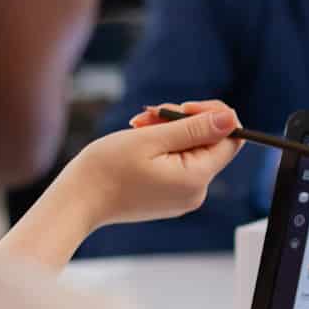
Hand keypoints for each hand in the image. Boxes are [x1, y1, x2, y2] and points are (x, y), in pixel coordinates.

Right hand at [65, 100, 243, 230]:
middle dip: (182, 121)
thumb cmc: (106, 170)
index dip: (213, 116)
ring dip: (167, 130)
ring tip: (137, 127)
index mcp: (196, 178)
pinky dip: (161, 147)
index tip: (183, 107)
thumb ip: (194, 128)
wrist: (77, 201)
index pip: (231, 139)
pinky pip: (177, 163)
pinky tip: (138, 143)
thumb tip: (231, 119)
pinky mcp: (169, 196)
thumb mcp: (151, 138)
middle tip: (149, 114)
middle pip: (209, 142)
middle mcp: (195, 191)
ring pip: (190, 150)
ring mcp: (182, 196)